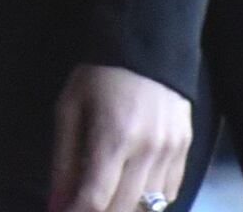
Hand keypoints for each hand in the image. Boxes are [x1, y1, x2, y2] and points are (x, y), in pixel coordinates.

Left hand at [51, 63, 193, 211]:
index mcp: (113, 138)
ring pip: (150, 206)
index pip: (94, 198)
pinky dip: (150, 202)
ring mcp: (171, 153)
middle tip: (81, 205)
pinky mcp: (186, 150)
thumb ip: (63, 160)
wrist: (149, 47)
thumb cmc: (98, 76)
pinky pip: (171, 193)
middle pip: (123, 208)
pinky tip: (132, 193)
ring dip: (124, 208)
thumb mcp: (69, 109)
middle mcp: (147, 151)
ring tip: (105, 198)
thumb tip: (56, 202)